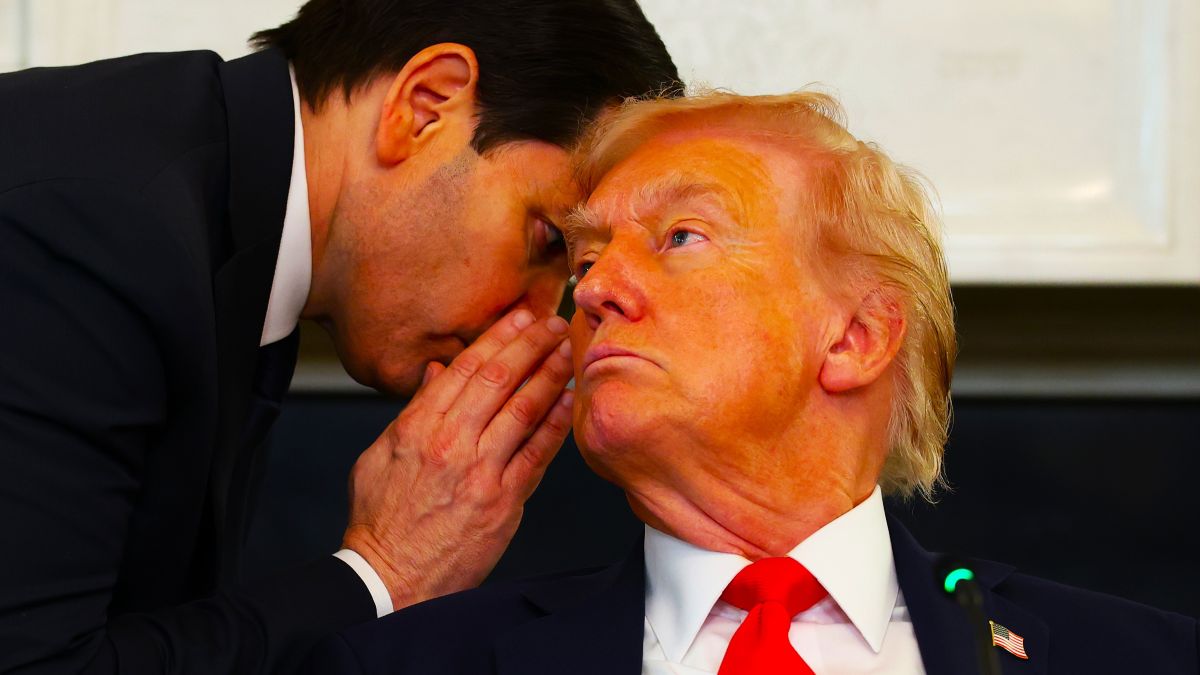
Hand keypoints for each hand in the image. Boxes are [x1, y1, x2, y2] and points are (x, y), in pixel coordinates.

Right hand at [342, 309, 574, 609]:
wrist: (390, 578)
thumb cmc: (382, 521)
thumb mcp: (381, 455)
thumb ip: (415, 410)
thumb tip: (438, 372)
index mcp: (417, 427)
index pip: (466, 368)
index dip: (498, 338)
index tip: (520, 318)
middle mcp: (450, 444)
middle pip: (499, 380)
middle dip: (532, 345)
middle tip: (554, 324)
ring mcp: (479, 473)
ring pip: (523, 411)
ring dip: (549, 376)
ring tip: (567, 353)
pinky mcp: (502, 502)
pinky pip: (536, 455)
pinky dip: (555, 425)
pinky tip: (569, 402)